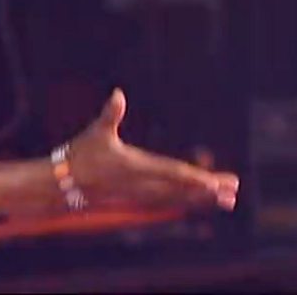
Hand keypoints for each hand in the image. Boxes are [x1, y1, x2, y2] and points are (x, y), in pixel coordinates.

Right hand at [66, 89, 238, 212]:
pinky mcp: (137, 198)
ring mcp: (140, 194)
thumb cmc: (81, 155)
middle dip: (208, 191)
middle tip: (233, 192)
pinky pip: (169, 202)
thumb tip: (118, 94)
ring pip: (177, 199)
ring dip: (201, 199)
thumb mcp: (96, 132)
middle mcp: (143, 185)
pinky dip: (186, 201)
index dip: (196, 179)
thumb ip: (110, 114)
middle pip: (182, 190)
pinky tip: (197, 201)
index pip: (173, 174)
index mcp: (137, 168)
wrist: (63, 184)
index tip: (217, 183)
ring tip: (226, 200)